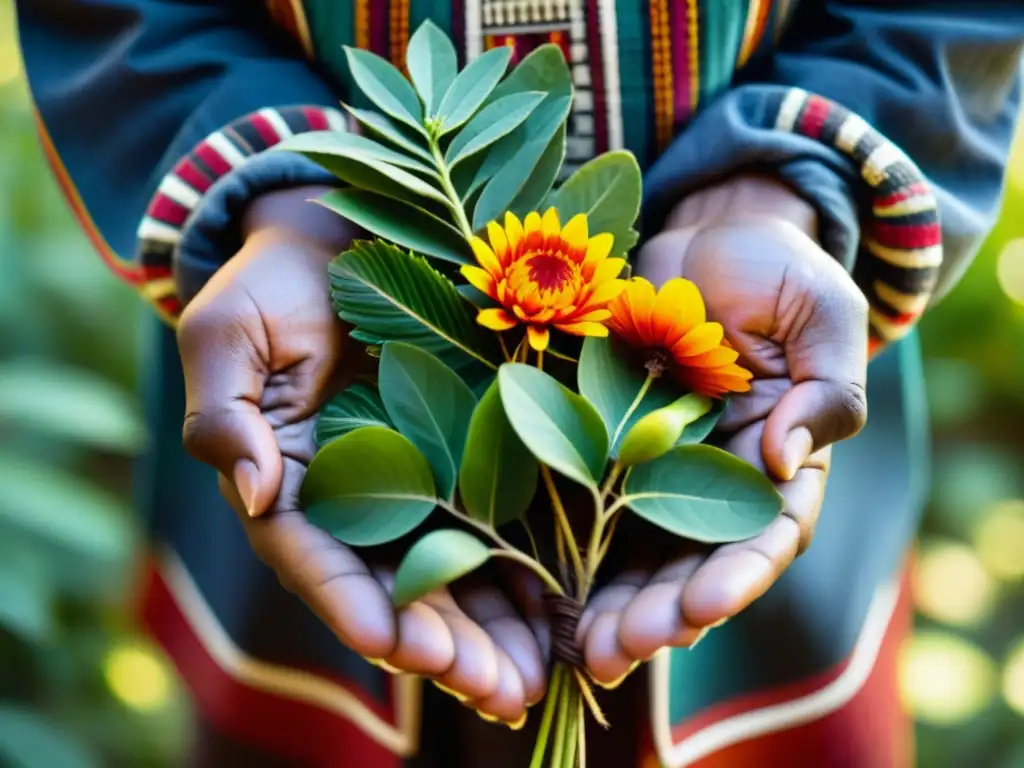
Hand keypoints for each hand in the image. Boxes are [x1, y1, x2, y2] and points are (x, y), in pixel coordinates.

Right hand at [176, 186, 544, 721]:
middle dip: (444, 648)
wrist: (349, 233)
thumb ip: (224, 411)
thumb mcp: (230, 331)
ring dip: (493, 636)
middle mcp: (360, 501)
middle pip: (399, 590)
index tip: (400, 647)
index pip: (319, 562)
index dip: (357, 606)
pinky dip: (530, 576)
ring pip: (457, 576)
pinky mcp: (477, 457)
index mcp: (292, 485)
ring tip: (533, 682)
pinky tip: (566, 617)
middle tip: (495, 693)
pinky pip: (506, 524)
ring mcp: (422, 483)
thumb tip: (246, 488)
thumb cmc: (278, 281)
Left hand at [578, 176, 868, 685]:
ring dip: (612, 607)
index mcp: (780, 464)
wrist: (699, 241)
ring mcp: (656, 472)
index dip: (737, 576)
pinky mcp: (601, 449)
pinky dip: (568, 555)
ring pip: (637, 556)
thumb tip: (787, 457)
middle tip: (621, 650)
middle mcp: (718, 483)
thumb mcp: (820, 314)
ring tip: (584, 649)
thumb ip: (826, 386)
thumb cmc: (773, 272)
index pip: (768, 537)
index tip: (704, 604)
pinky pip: (584, 508)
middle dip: (661, 614)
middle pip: (693, 566)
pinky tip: (544, 596)